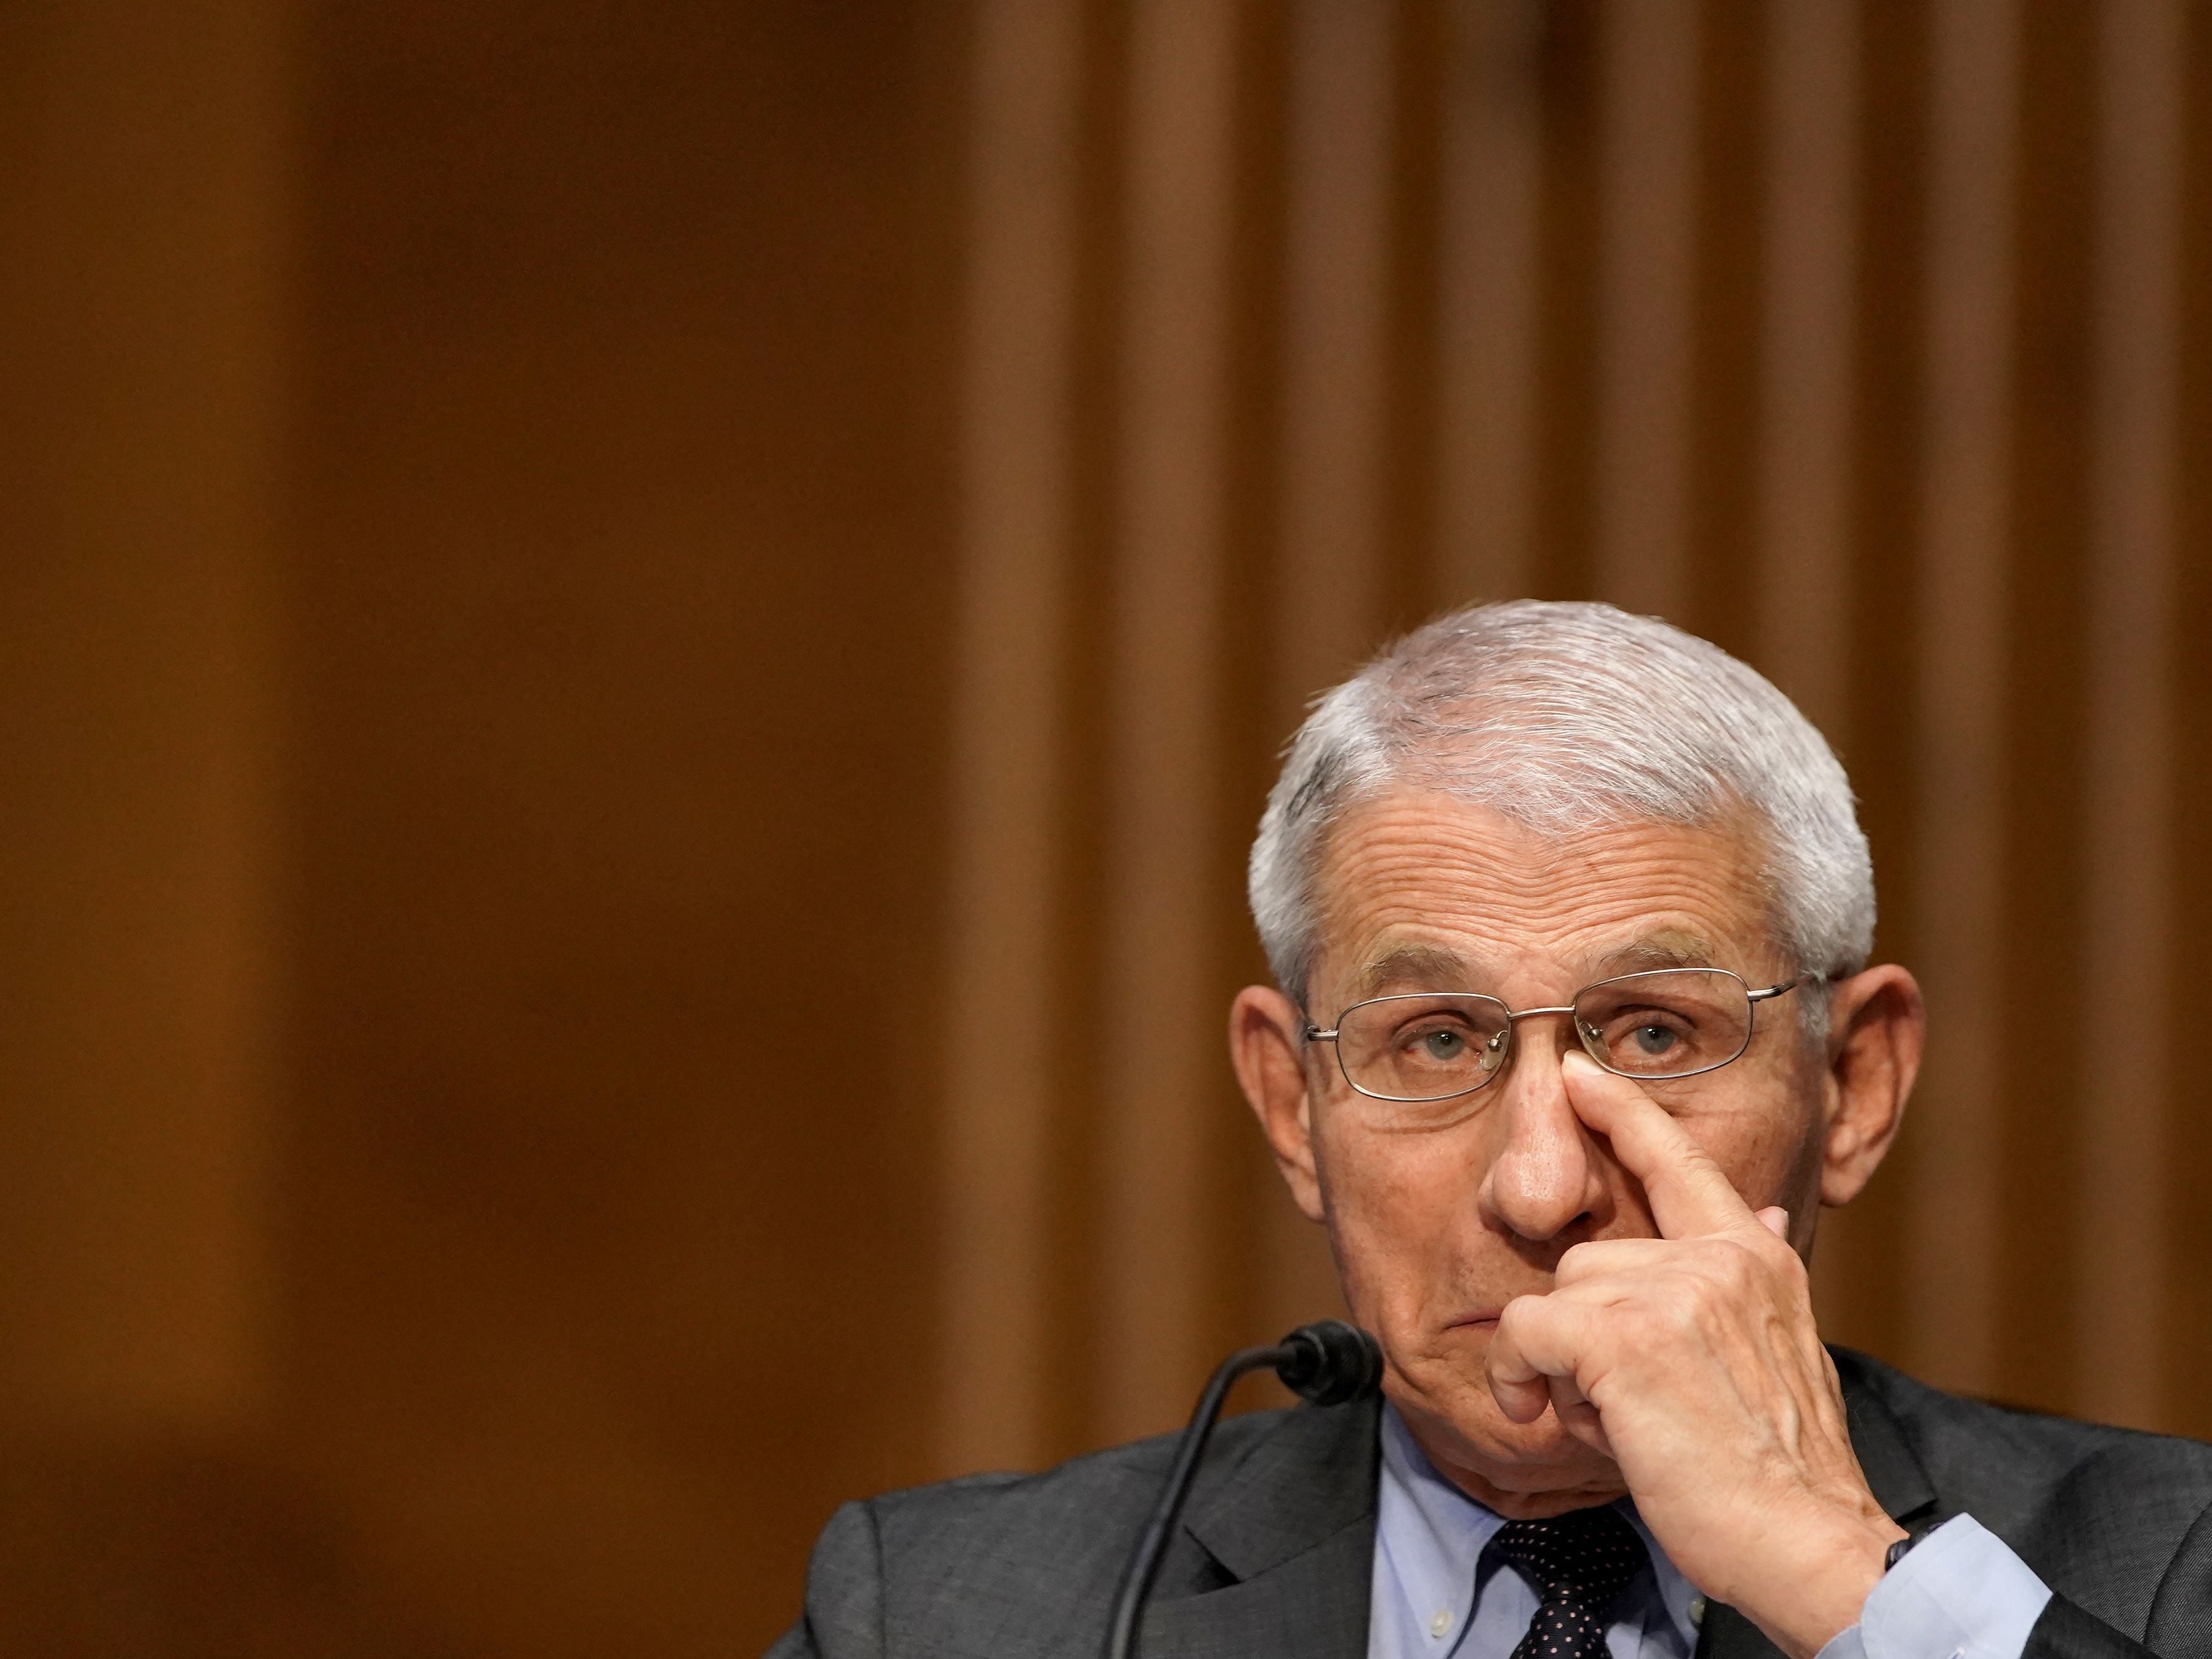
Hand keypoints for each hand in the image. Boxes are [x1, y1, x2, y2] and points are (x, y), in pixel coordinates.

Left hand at [1484, 1053, 1904, 1658]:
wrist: (1810, 1541)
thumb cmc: (1784, 1468)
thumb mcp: (1783, 1349)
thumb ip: (1752, 1279)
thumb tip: (1767, 1209)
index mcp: (1755, 1258)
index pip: (1680, 1161)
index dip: (1624, 1113)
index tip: (1579, 1076)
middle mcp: (1717, 1258)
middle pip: (1591, 1259)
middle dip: (1588, 1333)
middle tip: (1633, 1404)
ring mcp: (1671, 1291)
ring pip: (1557, 1296)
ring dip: (1566, 1367)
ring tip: (1623, 1420)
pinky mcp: (1622, 1337)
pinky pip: (1525, 1332)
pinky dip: (1520, 1377)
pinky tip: (1549, 1417)